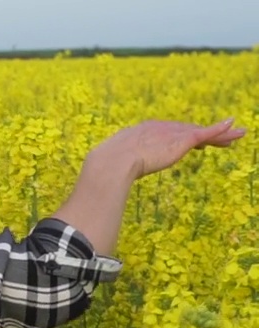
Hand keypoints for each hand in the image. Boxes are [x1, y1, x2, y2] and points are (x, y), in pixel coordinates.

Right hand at [89, 119, 246, 181]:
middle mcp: (160, 128)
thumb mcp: (113, 167)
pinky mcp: (182, 139)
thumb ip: (116, 172)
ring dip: (220, 135)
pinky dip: (220, 130)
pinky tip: (234, 127)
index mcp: (143, 132)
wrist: (112, 163)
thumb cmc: (106, 170)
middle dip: (205, 135)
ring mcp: (171, 133)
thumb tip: (102, 188)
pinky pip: (206, 133)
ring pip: (201, 132)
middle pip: (188, 131)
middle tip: (222, 139)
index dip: (184, 139)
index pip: (169, 134)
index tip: (196, 145)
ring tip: (237, 135)